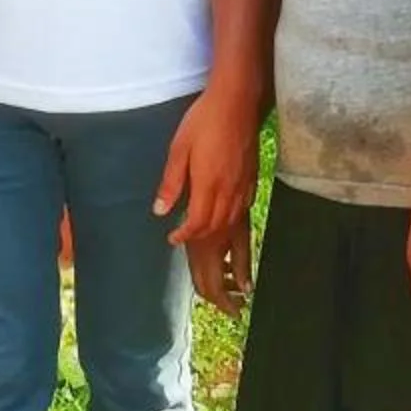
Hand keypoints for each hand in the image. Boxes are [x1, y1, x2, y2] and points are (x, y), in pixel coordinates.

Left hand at [152, 82, 257, 309]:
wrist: (238, 102)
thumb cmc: (205, 121)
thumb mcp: (180, 148)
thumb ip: (172, 182)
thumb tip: (161, 212)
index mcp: (208, 190)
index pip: (196, 229)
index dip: (186, 242)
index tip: (174, 244)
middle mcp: (228, 199)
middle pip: (220, 247)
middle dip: (219, 279)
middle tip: (222, 309)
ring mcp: (242, 196)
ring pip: (237, 242)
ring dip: (237, 271)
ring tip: (241, 297)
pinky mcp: (250, 190)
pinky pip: (246, 227)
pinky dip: (245, 249)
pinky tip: (245, 261)